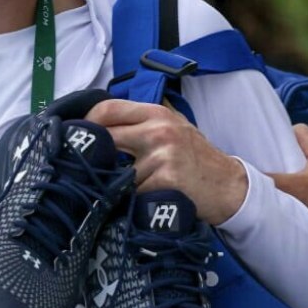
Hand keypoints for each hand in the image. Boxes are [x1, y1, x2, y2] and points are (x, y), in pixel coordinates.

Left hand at [85, 99, 248, 225]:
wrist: (228, 185)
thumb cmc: (196, 158)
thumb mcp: (174, 126)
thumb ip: (142, 121)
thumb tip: (99, 122)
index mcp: (157, 113)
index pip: (107, 108)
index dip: (87, 123)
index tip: (79, 137)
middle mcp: (159, 129)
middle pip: (105, 137)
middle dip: (95, 156)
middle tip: (89, 168)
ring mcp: (162, 154)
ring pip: (116, 171)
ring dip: (116, 183)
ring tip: (130, 188)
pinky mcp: (166, 179)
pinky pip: (132, 192)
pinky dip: (133, 199)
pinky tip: (146, 199)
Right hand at [270, 124, 307, 249]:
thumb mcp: (303, 189)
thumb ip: (274, 182)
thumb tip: (245, 177)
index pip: (296, 131)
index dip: (278, 138)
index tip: (262, 151)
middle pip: (303, 155)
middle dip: (286, 168)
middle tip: (268, 181)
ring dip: (302, 187)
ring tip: (284, 200)